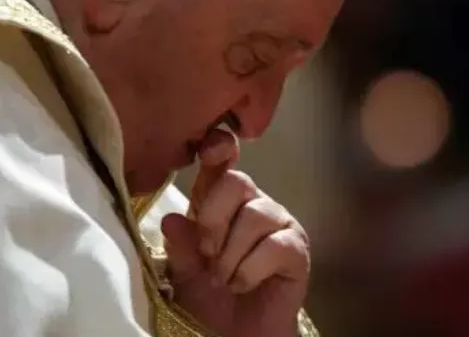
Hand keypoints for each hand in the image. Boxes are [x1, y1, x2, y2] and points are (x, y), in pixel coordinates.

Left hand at [161, 130, 309, 336]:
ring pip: (255, 215)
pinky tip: (242, 285)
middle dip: (214, 219)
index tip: (211, 152)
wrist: (237, 335)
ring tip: (222, 278)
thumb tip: (171, 220)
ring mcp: (279, 224)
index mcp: (223, 201)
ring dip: (231, 253)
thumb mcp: (183, 273)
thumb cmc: (210, 299)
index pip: (223, 163)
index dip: (219, 150)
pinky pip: (274, 245)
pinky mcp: (297, 249)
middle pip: (237, 182)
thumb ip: (180, 246)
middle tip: (207, 254)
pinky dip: (249, 269)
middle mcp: (254, 204)